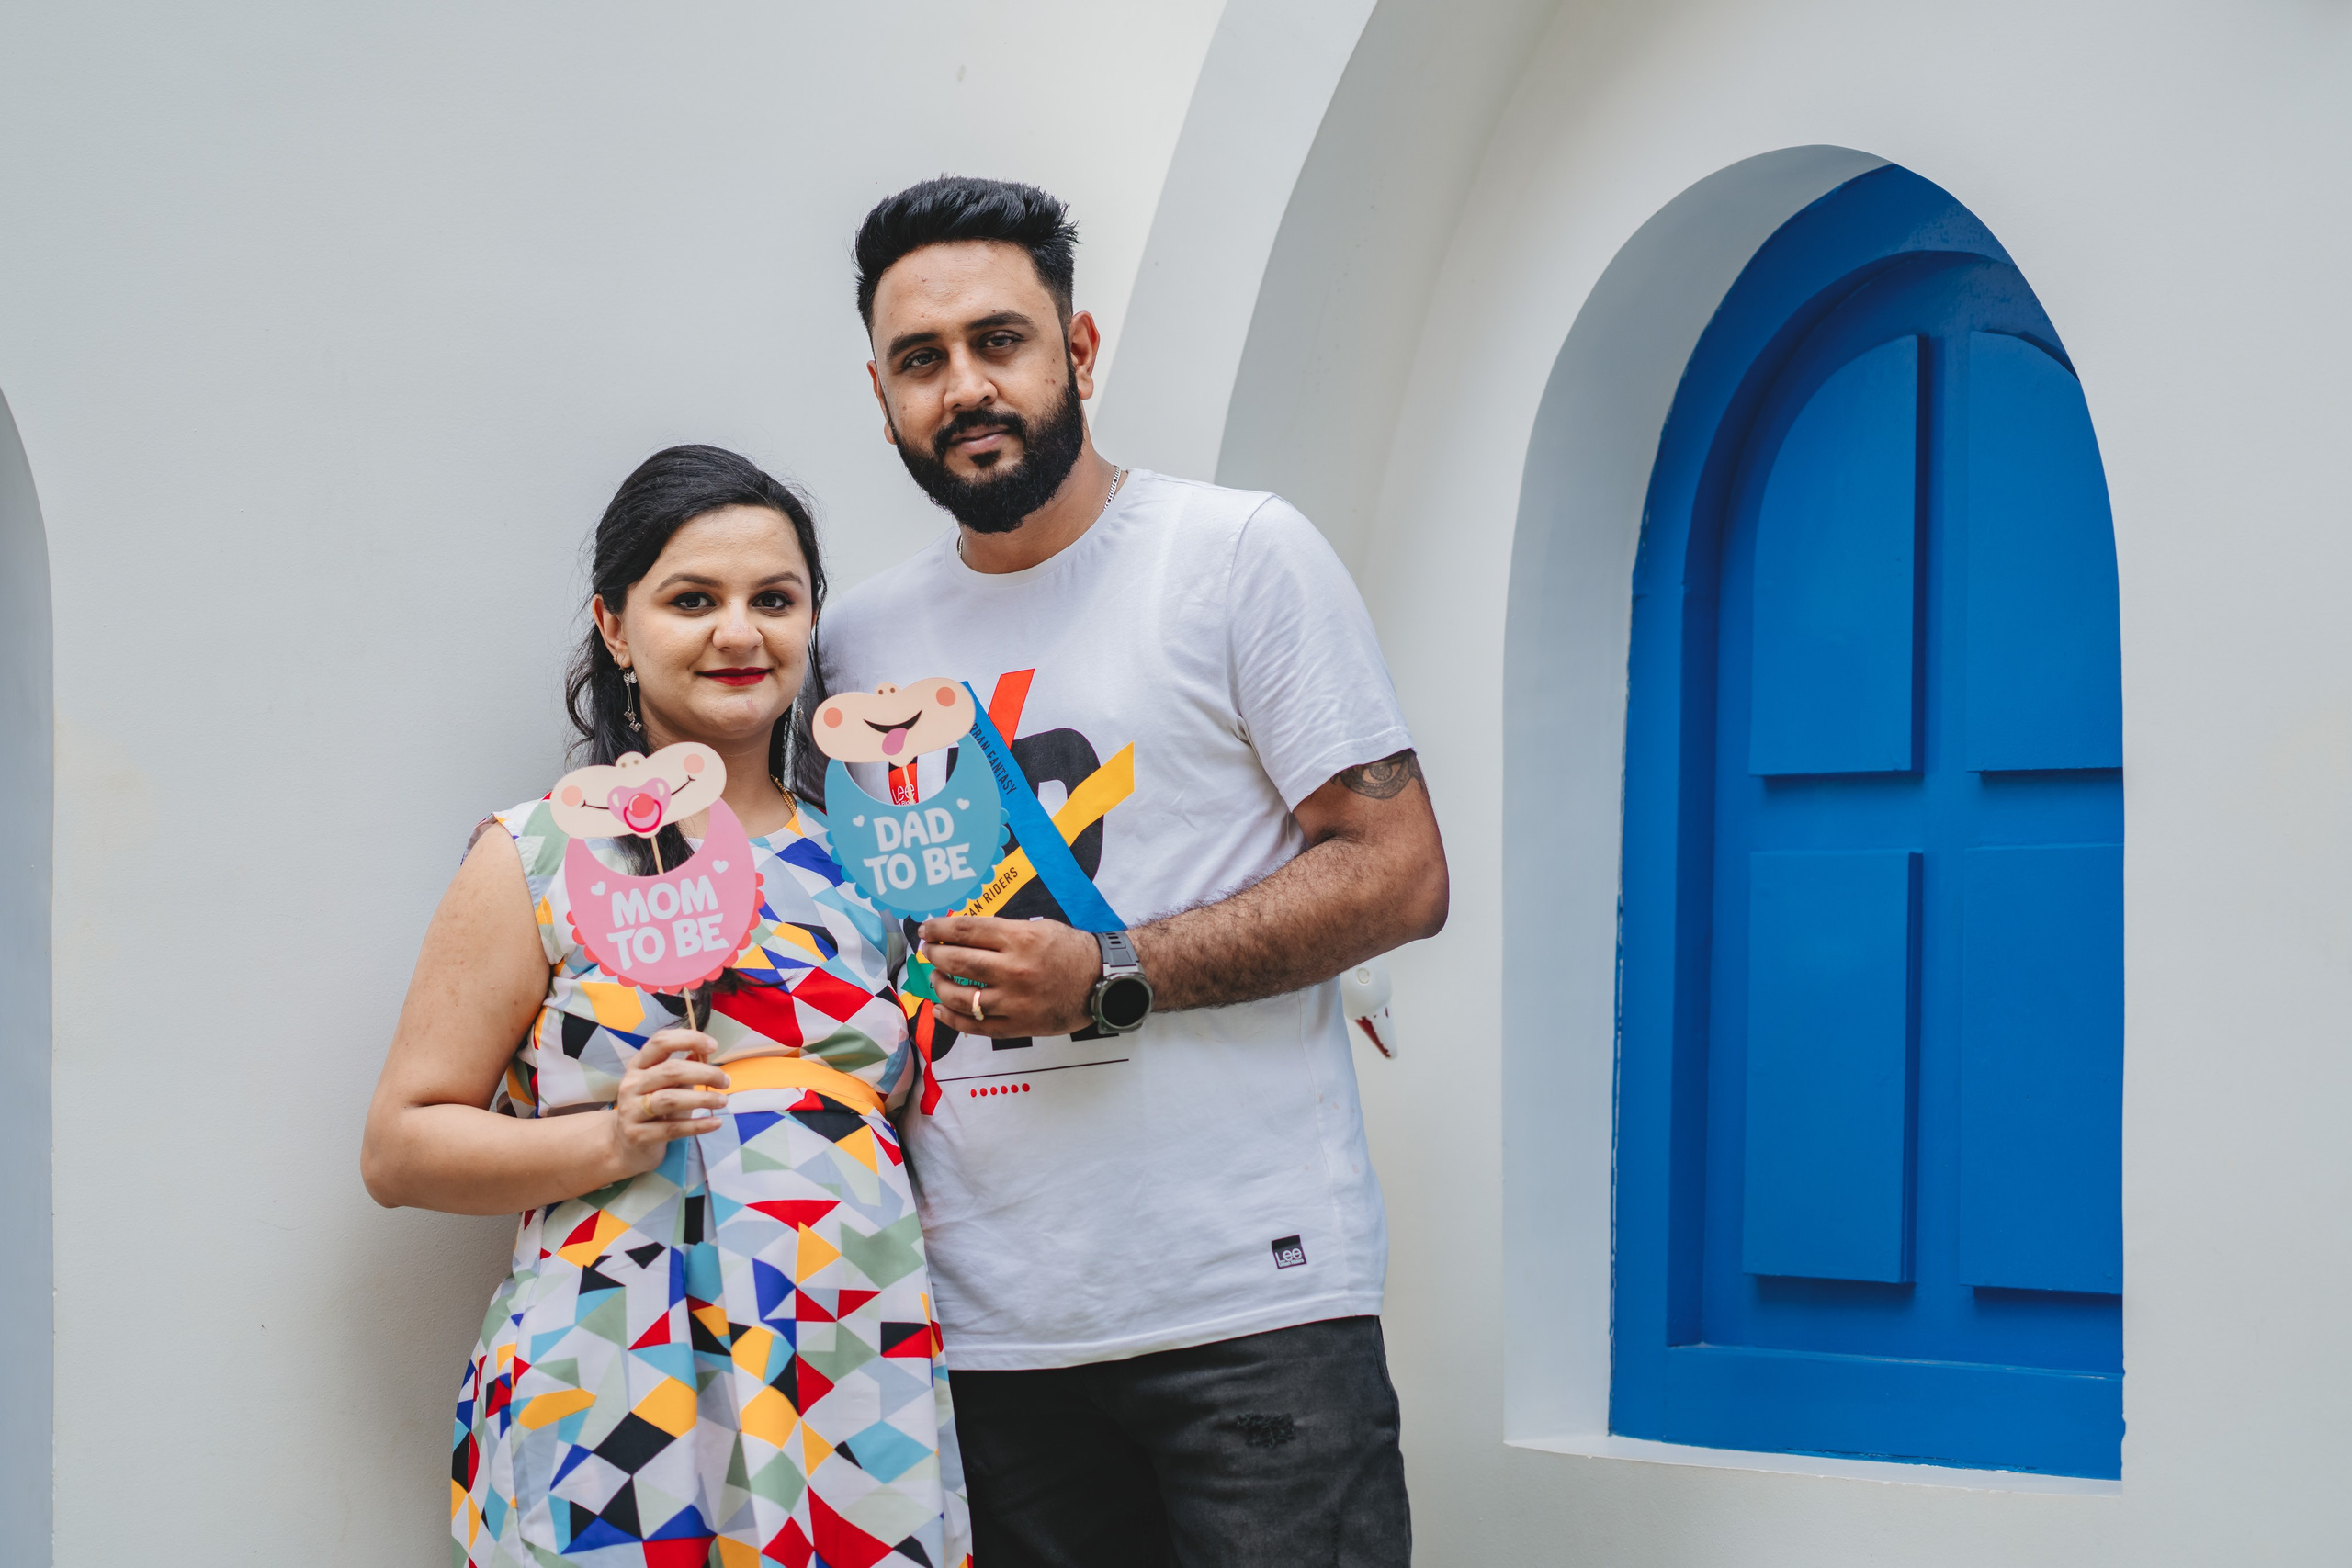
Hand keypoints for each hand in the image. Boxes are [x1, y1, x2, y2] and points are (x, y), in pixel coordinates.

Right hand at [609, 1028, 729, 1175]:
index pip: (660, 1042)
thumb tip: (704, 1051)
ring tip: (723, 1100)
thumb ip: (683, 1068)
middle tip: (725, 1081)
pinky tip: (716, 1122)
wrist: (626, 1146)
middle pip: (670, 1071)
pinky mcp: (638, 1135)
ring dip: (702, 1098)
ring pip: (670, 1099)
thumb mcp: (665, 1085)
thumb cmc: (653, 1109)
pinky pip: (673, 1129)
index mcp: (638, 1066)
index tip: (713, 1046)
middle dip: (704, 1073)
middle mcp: (631, 1084)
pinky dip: (698, 1125)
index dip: (688, 1039)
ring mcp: (631, 1110)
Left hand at [919, 917, 1100, 1037]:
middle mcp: (1013, 969)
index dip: (939, 929)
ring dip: (939, 987)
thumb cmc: (1070, 950)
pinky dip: (952, 1019)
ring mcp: (1014, 1001)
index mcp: (1019, 939)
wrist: (1101, 981)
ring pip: (961, 997)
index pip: (965, 931)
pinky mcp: (1018, 1025)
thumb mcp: (1038, 928)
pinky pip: (976, 1026)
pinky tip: (940, 1011)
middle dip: (935, 955)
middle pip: (957, 962)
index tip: (926, 930)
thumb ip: (1001, 931)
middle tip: (928, 952)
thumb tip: (962, 934)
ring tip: (935, 979)